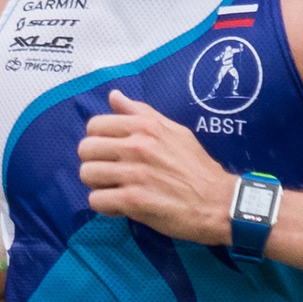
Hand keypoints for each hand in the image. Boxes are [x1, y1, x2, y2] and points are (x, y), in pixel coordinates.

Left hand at [78, 91, 237, 242]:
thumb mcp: (174, 131)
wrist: (217, 201)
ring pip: (87, 174)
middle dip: (94, 162)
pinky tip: (120, 205)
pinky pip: (96, 200)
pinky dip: (104, 205)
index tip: (111, 152)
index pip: (94, 125)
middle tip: (110, 172)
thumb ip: (141, 113)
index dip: (98, 140)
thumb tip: (113, 96)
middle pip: (85, 149)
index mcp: (144, 126)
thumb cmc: (196, 167)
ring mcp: (133, 174)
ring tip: (115, 188)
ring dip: (98, 184)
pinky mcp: (132, 201)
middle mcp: (136, 146)